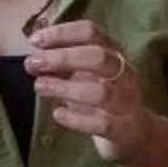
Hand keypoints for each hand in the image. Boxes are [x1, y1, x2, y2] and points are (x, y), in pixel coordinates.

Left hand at [25, 20, 167, 166]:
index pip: (91, 32)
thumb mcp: (87, 74)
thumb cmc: (104, 97)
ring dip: (66, 87)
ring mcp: (126, 102)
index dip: (62, 33)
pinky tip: (58, 114)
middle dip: (62, 58)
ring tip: (40, 86)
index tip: (35, 40)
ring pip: (100, 91)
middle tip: (32, 63)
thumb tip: (34, 56)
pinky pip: (101, 123)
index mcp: (114, 52)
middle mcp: (124, 73)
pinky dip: (77, 118)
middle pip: (99, 57)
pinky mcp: (123, 129)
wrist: (135, 133)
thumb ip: (63, 65)